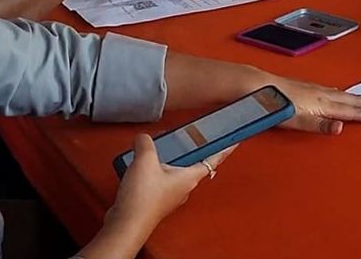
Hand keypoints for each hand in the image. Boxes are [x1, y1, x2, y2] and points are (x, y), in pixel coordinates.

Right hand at [105, 135, 233, 243]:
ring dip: (167, 160)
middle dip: (189, 150)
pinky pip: (159, 180)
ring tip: (155, 148)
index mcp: (190, 177)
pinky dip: (153, 171)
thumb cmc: (143, 198)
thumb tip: (143, 139)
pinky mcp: (156, 200)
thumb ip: (146, 143)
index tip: (234, 141)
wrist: (127, 223)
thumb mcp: (145, 160)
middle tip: (188, 137)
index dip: (225, 149)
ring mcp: (170, 195)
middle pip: (192, 164)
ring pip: (174, 172)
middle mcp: (183, 187)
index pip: (214, 160)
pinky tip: (141, 166)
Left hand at [270, 77, 360, 134]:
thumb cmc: (275, 105)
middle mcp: (322, 95)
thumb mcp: (297, 120)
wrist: (259, 86)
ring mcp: (314, 89)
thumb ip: (319, 124)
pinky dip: (343, 94)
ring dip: (359, 98)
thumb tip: (340, 128)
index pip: (352, 111)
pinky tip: (338, 93)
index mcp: (323, 104)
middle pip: (352, 100)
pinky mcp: (306, 88)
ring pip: (343, 94)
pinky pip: (332, 91)